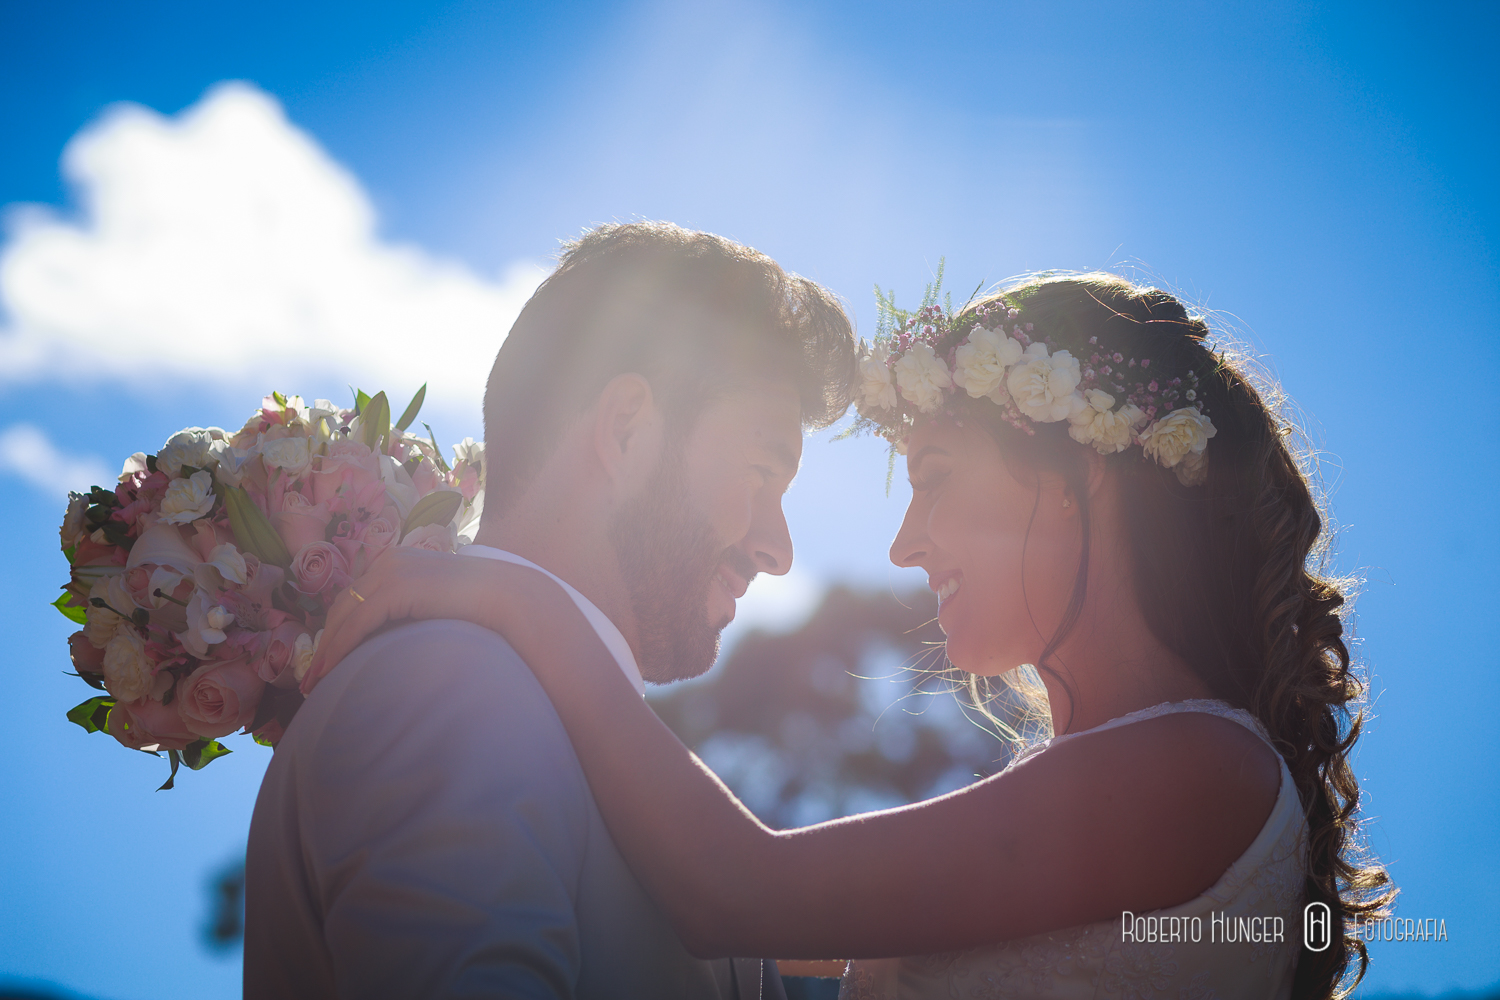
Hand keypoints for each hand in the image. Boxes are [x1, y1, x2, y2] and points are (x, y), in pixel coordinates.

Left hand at [303, 547, 550, 694]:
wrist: (508, 598)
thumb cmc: (480, 607)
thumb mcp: (434, 606)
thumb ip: (411, 612)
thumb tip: (392, 640)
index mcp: (398, 561)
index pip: (356, 598)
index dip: (337, 631)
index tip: (325, 662)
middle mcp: (388, 561)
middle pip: (343, 606)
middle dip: (325, 644)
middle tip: (311, 679)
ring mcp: (390, 571)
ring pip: (344, 616)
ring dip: (326, 651)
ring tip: (316, 683)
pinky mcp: (395, 589)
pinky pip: (357, 623)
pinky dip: (340, 649)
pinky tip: (332, 672)